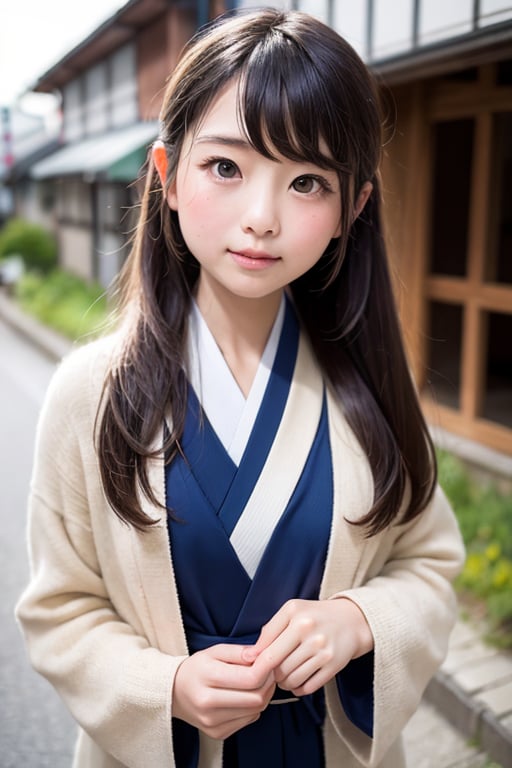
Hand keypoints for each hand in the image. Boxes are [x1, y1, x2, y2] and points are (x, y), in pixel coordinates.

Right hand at [172, 644, 275, 739]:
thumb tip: (261, 655)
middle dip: (268, 683)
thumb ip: (239, 651)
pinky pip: (249, 720)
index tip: (269, 660)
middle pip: (257, 698)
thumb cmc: (198, 668)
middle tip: (267, 671)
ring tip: (257, 682)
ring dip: (264, 695)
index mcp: (208, 677)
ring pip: (256, 711)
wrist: (174, 692)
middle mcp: (208, 703)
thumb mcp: (215, 651)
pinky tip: (246, 696)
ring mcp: (212, 722)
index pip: (251, 678)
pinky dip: (253, 708)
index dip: (267, 669)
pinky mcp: (217, 733)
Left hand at [243, 598, 373, 696]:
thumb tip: (250, 655)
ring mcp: (323, 650)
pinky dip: (298, 689)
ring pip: (292, 679)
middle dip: (271, 674)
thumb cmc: (314, 616)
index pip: (267, 649)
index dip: (256, 663)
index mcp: (295, 615)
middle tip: (272, 671)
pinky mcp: (333, 666)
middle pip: (278, 667)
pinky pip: (308, 687)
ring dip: (284, 683)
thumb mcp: (292, 611)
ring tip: (284, 676)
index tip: (254, 667)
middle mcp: (309, 632)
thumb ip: (270, 630)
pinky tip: (297, 681)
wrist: (351, 620)